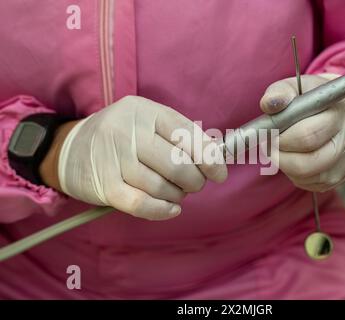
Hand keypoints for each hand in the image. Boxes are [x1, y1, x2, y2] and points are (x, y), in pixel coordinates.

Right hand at [39, 95, 226, 219]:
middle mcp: (128, 130)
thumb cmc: (122, 137)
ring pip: (161, 186)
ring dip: (177, 195)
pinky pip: (142, 204)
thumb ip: (181, 136)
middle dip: (194, 181)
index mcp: (146, 111)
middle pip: (177, 164)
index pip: (187, 135)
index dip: (209, 158)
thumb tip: (216, 161)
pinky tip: (171, 209)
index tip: (219, 174)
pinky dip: (162, 210)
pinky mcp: (104, 184)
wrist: (69, 149)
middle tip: (193, 184)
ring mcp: (113, 157)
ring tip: (176, 193)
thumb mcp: (149, 123)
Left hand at [260, 74, 344, 191]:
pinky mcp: (344, 175)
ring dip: (287, 167)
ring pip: (309, 177)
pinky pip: (313, 184)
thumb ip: (280, 92)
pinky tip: (294, 159)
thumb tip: (268, 104)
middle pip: (308, 163)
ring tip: (280, 152)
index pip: (307, 136)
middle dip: (280, 157)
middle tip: (269, 147)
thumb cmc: (315, 97)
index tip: (268, 135)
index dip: (282, 140)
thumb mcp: (298, 87)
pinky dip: (297, 176)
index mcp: (339, 113)